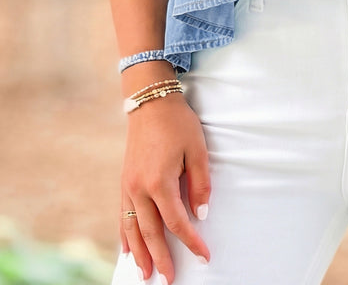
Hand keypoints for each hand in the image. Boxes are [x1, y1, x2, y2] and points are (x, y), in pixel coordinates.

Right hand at [120, 94, 211, 283]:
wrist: (150, 102)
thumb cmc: (178, 123)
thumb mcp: (198, 149)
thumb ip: (200, 184)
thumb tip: (200, 215)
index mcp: (160, 182)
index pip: (176, 222)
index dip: (190, 242)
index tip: (203, 256)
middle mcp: (139, 189)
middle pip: (151, 233)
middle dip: (161, 258)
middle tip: (169, 281)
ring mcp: (128, 186)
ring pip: (132, 228)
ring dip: (139, 253)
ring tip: (144, 274)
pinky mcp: (124, 181)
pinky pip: (122, 215)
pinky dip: (125, 234)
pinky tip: (126, 248)